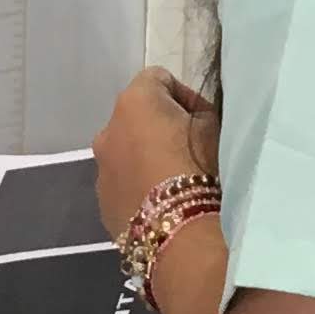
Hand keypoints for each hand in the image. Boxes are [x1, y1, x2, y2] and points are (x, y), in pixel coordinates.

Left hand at [94, 69, 217, 237]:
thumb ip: (198, 113)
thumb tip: (189, 119)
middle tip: (190, 149)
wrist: (183, 235)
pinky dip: (139, 186)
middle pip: (136, 117)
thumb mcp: (213, 128)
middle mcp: (107, 131)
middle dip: (161, 127)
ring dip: (146, 158)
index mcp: (133, 102)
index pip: (158, 79)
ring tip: (175, 181)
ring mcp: (100, 169)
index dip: (184, 95)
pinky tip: (162, 204)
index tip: (202, 119)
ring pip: (126, 152)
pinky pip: (123, 183)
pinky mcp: (102, 203)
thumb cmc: (201, 170)